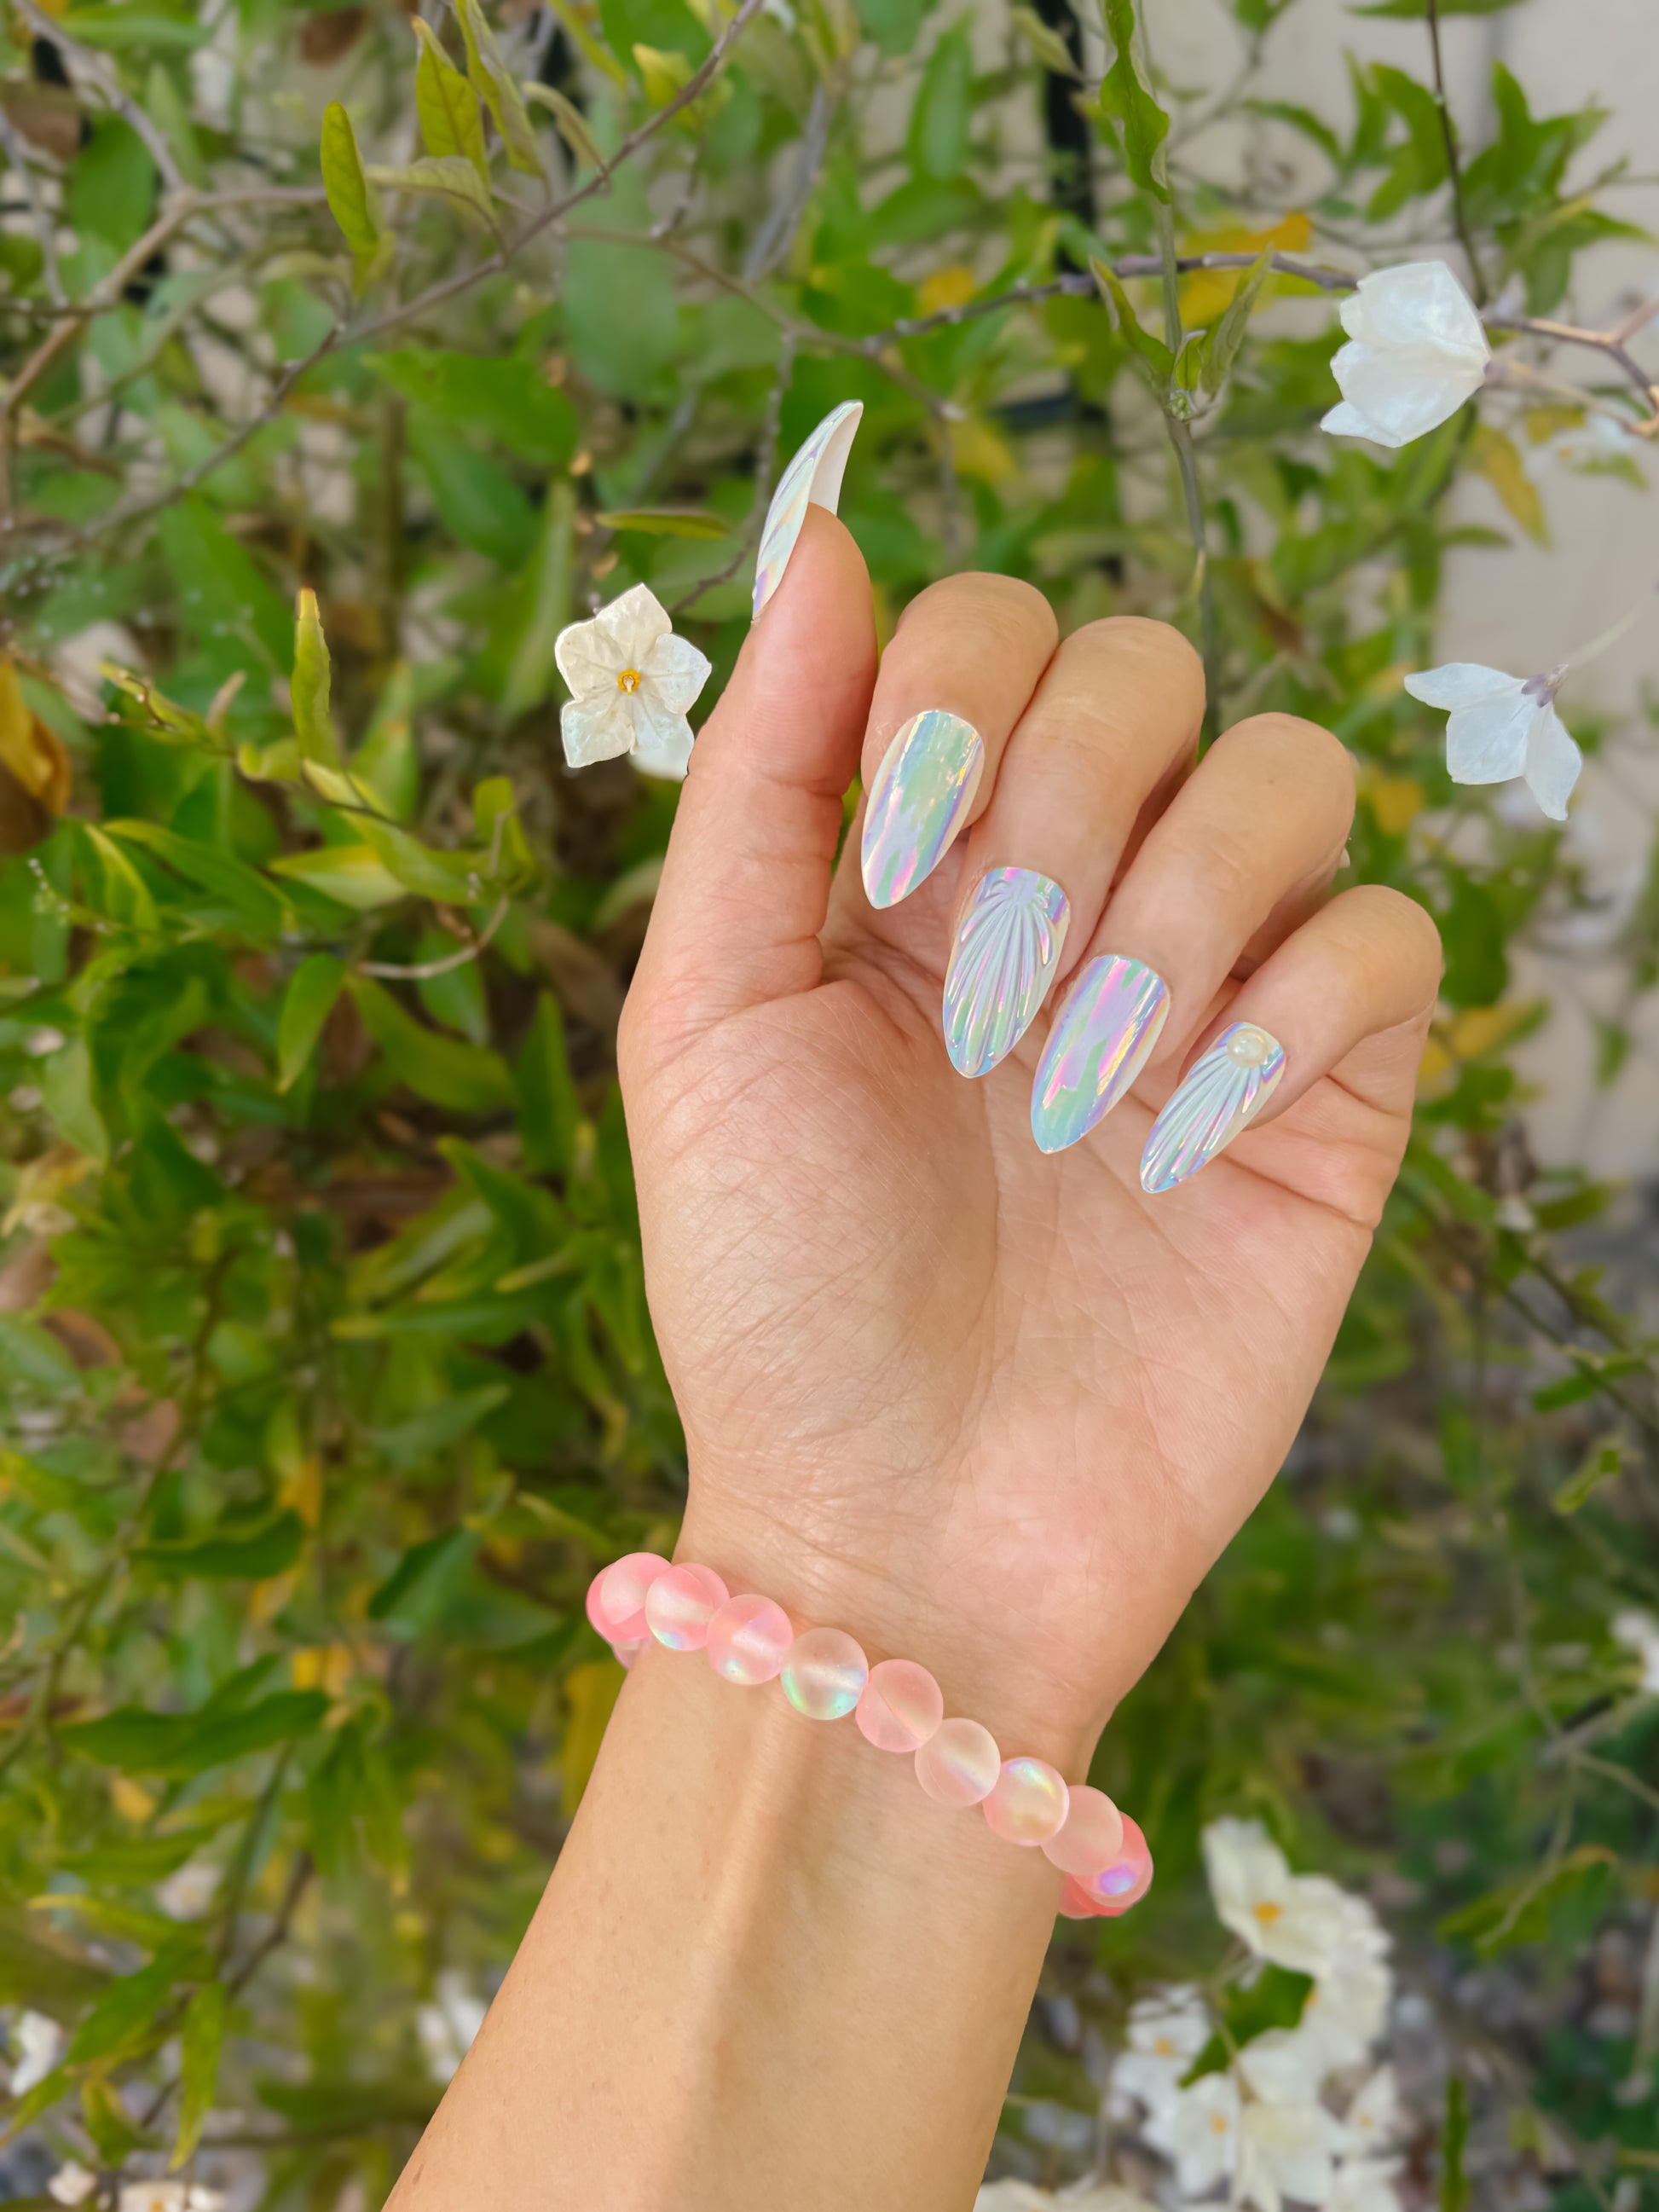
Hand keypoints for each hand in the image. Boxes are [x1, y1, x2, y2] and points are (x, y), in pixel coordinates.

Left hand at [621, 513, 1439, 1763]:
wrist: (902, 1533)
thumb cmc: (776, 1294)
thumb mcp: (706, 1021)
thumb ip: (760, 773)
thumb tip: (820, 527)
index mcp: (911, 860)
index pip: (987, 629)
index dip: (954, 692)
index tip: (892, 851)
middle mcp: (1068, 893)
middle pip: (1147, 665)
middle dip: (1063, 802)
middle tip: (986, 992)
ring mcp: (1208, 991)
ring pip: (1290, 771)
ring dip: (1179, 901)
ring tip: (1082, 1081)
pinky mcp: (1326, 1100)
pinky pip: (1386, 936)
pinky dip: (1297, 1007)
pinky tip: (1189, 1138)